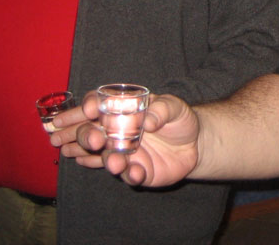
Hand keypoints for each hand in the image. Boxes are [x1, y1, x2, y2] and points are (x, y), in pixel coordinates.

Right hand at [51, 91, 200, 187]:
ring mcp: (122, 152)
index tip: (89, 110)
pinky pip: (127, 174)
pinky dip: (130, 174)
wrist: (194, 144)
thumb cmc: (178, 118)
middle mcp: (114, 131)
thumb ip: (163, 109)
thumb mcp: (175, 106)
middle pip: (88, 132)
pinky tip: (135, 172)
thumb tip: (149, 121)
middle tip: (94, 141)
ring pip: (103, 156)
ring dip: (104, 160)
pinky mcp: (134, 171)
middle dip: (84, 136)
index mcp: (120, 109)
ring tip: (114, 162)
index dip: (88, 105)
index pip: (96, 103)